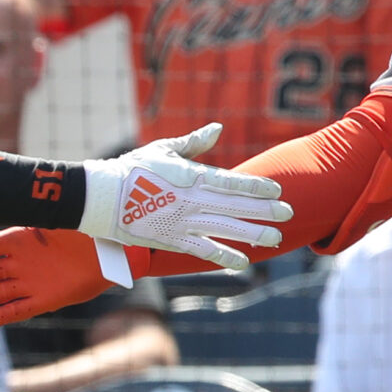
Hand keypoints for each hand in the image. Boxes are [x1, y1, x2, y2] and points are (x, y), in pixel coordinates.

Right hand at [0, 228, 115, 325]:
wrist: (112, 252)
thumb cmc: (86, 230)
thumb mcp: (60, 219)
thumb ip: (39, 217)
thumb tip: (24, 204)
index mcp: (22, 239)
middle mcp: (22, 262)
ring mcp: (32, 281)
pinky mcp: (46, 299)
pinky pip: (22, 308)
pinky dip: (6, 313)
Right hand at [80, 123, 289, 268]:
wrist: (102, 196)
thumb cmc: (132, 168)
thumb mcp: (164, 149)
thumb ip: (194, 143)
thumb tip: (218, 129)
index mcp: (192, 176)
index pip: (232, 182)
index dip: (256, 187)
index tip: (277, 190)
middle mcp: (193, 200)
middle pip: (236, 205)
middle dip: (264, 210)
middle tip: (289, 214)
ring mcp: (183, 221)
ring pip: (225, 229)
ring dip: (252, 234)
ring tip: (275, 238)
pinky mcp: (171, 240)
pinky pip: (203, 250)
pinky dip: (224, 256)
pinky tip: (243, 262)